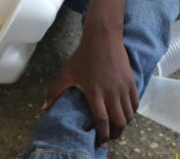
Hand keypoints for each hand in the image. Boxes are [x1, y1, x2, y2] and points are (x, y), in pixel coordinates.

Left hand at [43, 21, 137, 145]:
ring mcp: (122, 86)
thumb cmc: (83, 55)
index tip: (101, 143)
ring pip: (129, 114)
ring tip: (117, 126)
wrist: (103, 37)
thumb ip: (55, 91)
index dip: (103, 135)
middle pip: (119, 122)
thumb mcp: (67, 72)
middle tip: (110, 136)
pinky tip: (125, 112)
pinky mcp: (130, 80)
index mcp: (94, 92)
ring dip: (124, 123)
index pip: (102, 121)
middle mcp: (111, 92)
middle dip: (115, 134)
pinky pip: (135, 102)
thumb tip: (44, 108)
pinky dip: (132, 111)